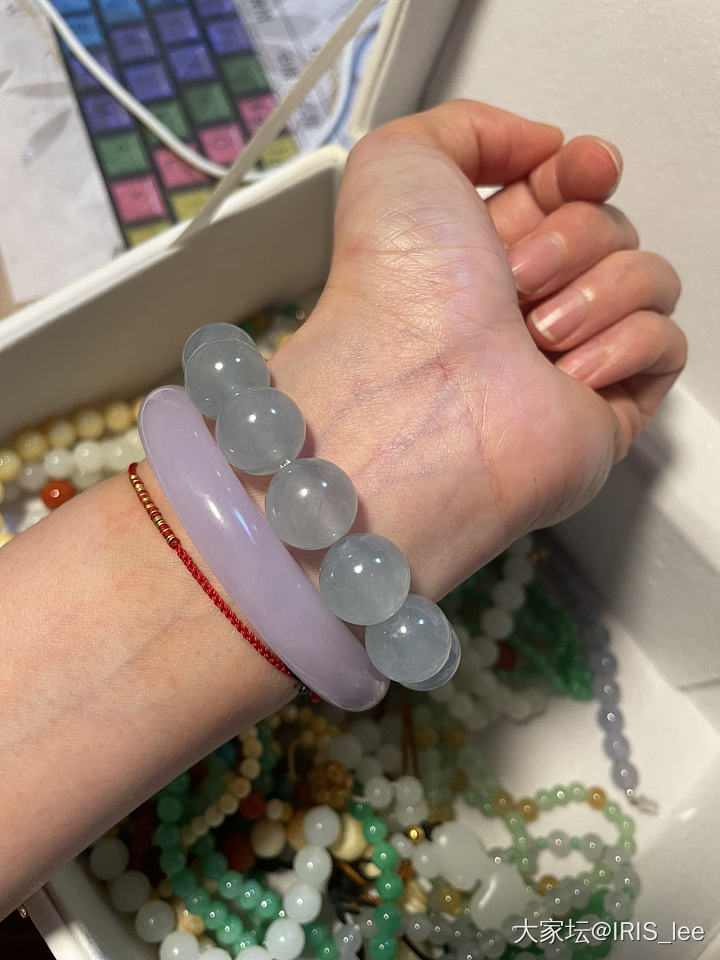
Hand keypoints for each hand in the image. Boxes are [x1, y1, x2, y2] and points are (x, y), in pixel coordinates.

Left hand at [265, 101, 684, 596]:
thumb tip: (541, 148)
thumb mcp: (400, 161)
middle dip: (574, 235)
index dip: (584, 169)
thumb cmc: (394, 296)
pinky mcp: (604, 406)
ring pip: (648, 278)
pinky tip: (566, 369)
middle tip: (517, 275)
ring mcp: (565, 354)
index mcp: (479, 248)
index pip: (567, 188)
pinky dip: (624, 345)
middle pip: (611, 227)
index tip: (579, 168)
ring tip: (536, 331)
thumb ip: (469, 127)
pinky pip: (665, 345)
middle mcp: (521, 302)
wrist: (417, 397)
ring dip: (599, 289)